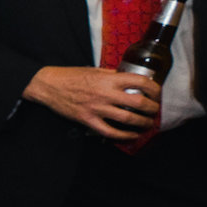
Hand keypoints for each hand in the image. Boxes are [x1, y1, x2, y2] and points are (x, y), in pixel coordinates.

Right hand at [25, 65, 160, 139]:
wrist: (49, 85)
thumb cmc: (71, 76)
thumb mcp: (95, 70)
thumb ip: (113, 76)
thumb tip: (130, 81)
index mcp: (109, 79)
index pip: (141, 82)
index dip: (154, 89)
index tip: (157, 94)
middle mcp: (106, 93)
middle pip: (139, 103)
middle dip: (152, 109)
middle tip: (155, 111)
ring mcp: (97, 108)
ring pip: (128, 119)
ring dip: (143, 123)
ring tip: (148, 124)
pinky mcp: (88, 120)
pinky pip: (110, 132)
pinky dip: (124, 136)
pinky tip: (132, 135)